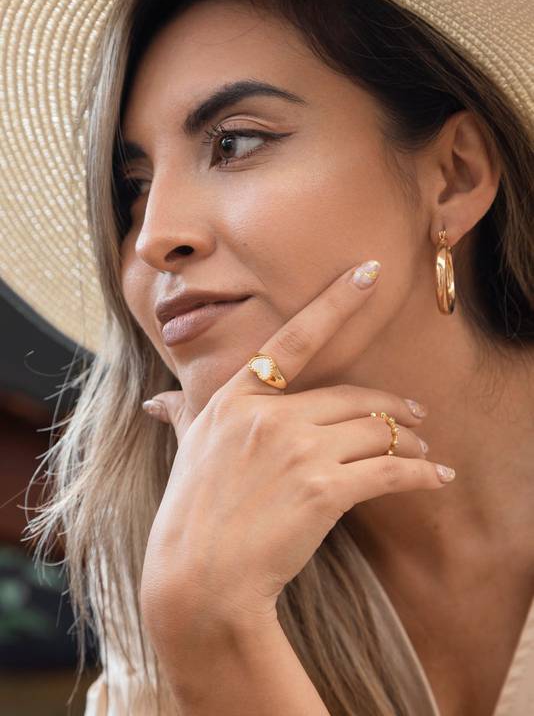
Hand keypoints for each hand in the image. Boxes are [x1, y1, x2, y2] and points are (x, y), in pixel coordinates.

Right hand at [140, 261, 452, 647]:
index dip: (336, 301)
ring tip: (425, 451)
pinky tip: (437, 478)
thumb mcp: (186, 452)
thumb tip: (156, 402)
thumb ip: (182, 415)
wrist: (199, 579)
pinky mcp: (324, 490)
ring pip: (375, 431)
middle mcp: (269, 415)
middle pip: (352, 396)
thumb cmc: (190, 514)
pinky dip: (421, 474)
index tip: (367, 273)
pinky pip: (388, 471)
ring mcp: (297, 450)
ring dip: (410, 440)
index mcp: (236, 398)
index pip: (294, 338)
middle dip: (393, 407)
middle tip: (416, 416)